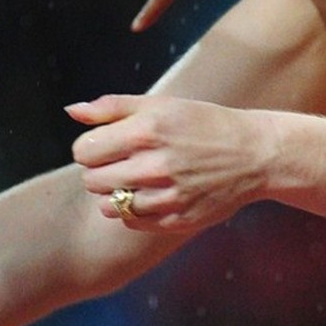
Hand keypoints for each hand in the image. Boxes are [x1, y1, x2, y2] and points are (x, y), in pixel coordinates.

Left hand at [68, 95, 274, 230]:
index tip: (105, 145)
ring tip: (136, 179)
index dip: (90, 147)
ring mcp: (166, 196)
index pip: (83, 151)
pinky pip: (132, 221)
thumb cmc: (203, 123)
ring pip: (108, 205)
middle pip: (91, 180)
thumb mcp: (161, 105)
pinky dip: (134, 209)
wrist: (253, 154)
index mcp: (146, 131)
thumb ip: (112, 107)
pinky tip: (153, 193)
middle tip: (122, 162)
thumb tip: (71, 111)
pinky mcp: (176, 219)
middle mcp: (154, 165)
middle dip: (100, 170)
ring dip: (114, 193)